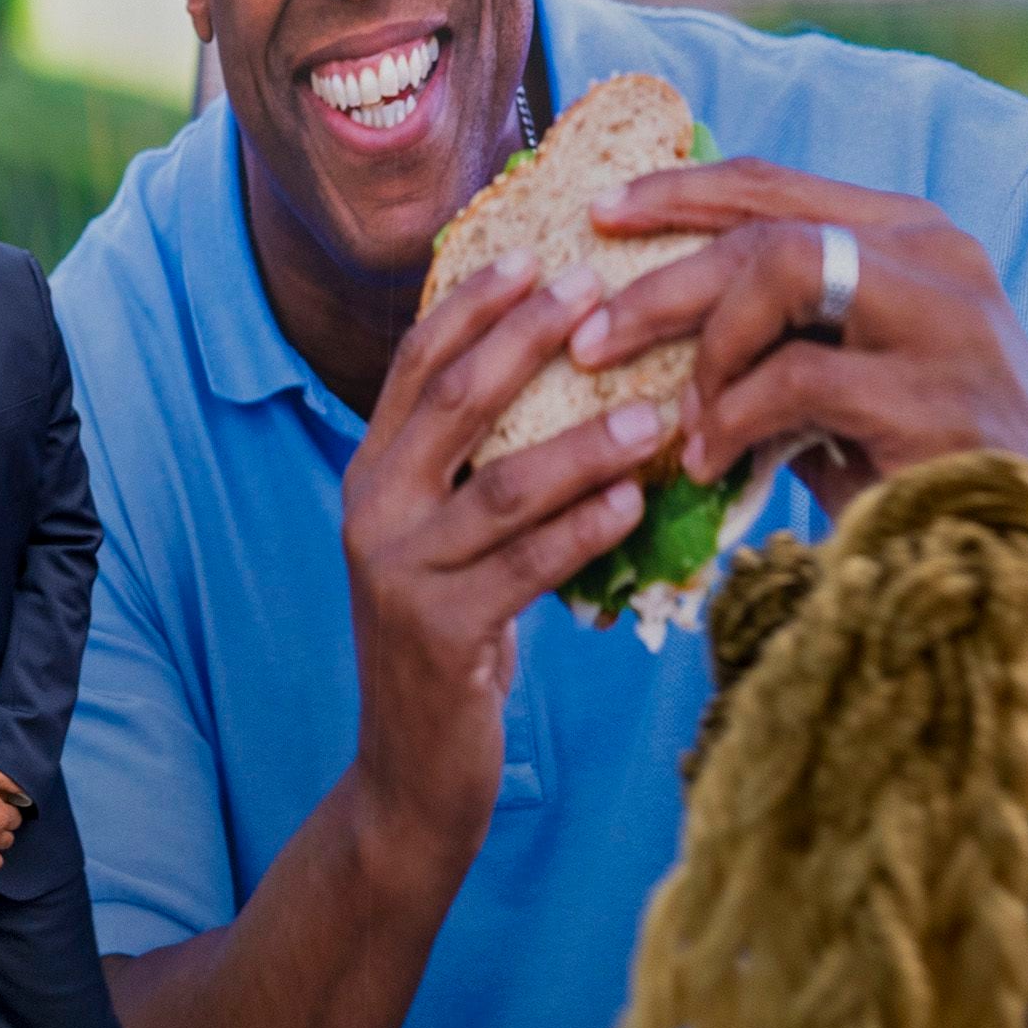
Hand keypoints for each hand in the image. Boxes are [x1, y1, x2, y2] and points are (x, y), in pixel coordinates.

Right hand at [343, 255, 657, 862]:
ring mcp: (397, 574)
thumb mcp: (452, 543)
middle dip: (526, 341)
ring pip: (502, 487)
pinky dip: (582, 533)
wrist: (410, 771)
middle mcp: (369, 511)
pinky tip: (635, 508)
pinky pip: (524, 569)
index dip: (473, 306)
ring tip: (657, 414)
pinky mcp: (438, 635)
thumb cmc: (457, 638)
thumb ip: (479, 470)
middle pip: (451, 403)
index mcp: (370, 476)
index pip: (414, 367)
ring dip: (586, 444)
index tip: (538, 256)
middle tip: (600, 293)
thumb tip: (575, 378)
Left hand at [572, 159, 1027, 515]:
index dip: (679, 193)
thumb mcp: (839, 379)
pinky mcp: (935, 392)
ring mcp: (945, 318)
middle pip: (766, 226)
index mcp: (908, 238)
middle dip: (661, 282)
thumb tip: (644, 318)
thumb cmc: (914, 465)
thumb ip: (776, 334)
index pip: (775, 185)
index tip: (599, 214)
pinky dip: (736, 418)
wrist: (1024, 552)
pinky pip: (798, 375)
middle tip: (590, 339)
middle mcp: (935, 256)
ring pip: (785, 268)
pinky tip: (711, 464)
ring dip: (706, 344)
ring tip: (675, 412)